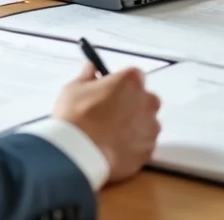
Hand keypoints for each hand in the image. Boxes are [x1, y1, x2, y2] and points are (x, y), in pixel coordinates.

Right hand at [52, 64, 160, 183]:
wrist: (79, 153)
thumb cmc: (76, 118)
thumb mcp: (74, 89)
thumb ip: (87, 77)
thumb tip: (90, 70)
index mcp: (130, 82)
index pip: (134, 75)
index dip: (122, 83)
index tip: (112, 90)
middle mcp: (146, 102)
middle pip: (146, 98)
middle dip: (133, 103)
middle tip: (111, 111)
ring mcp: (150, 128)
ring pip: (148, 122)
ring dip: (136, 125)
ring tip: (112, 132)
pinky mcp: (148, 150)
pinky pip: (145, 144)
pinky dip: (135, 145)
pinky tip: (116, 147)